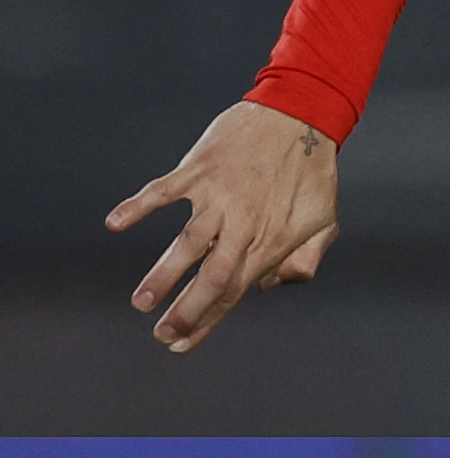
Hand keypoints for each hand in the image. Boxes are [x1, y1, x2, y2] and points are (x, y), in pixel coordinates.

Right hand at [107, 100, 341, 351]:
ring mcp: (220, 196)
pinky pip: (164, 190)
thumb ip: (306, 259)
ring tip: (141, 302)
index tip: (182, 343)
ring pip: (188, 242)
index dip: (209, 320)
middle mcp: (244, 223)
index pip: (236, 290)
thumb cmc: (312, 171)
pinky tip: (115, 223)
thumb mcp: (325, 220)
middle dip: (187, 310)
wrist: (302, 114)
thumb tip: (270, 286)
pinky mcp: (201, 168)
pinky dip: (139, 205)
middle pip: (213, 276)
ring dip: (164, 273)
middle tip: (161, 333)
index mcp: (272, 240)